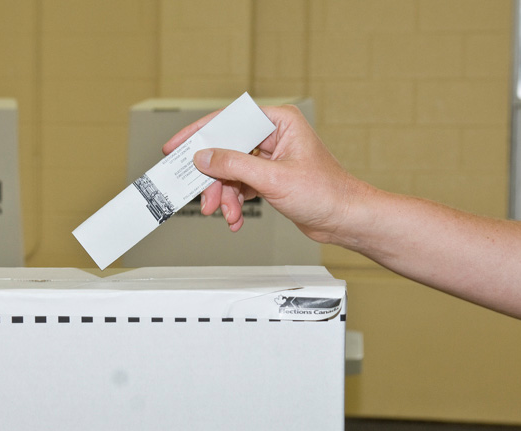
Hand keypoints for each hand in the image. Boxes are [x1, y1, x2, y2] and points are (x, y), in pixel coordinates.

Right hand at [163, 105, 362, 242]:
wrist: (345, 219)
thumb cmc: (327, 193)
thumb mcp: (273, 178)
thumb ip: (234, 165)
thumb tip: (204, 156)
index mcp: (279, 121)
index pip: (228, 120)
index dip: (199, 134)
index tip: (175, 146)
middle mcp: (273, 135)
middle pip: (225, 150)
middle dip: (214, 179)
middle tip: (204, 198)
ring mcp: (269, 157)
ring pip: (230, 172)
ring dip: (224, 196)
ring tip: (228, 214)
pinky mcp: (268, 177)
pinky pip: (239, 185)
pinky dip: (234, 202)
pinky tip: (236, 217)